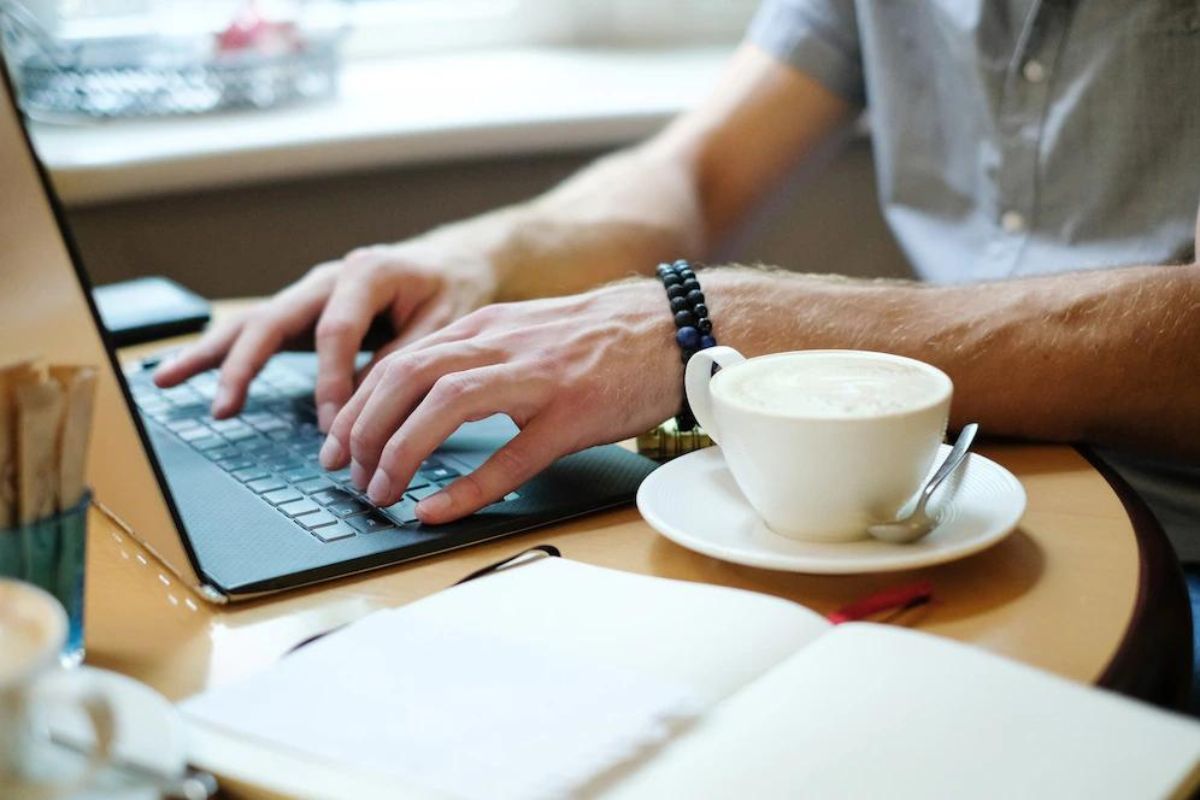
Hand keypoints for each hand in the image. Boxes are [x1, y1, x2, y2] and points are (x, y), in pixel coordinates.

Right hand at [152, 239, 497, 428]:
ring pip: (254, 322)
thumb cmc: (452, 292)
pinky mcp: (303, 311)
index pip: (335, 332)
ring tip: (166, 379)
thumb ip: (403, 361)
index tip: (333, 428)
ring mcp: (311, 292)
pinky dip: (221, 352)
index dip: (331, 382)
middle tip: (223, 406)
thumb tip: (362, 410)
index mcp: (367, 272)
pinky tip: (180, 370)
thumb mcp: (443, 325)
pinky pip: (258, 331)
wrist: (453, 262)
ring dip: (212, 353)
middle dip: (245, 365)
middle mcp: (329, 277)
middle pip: (275, 319)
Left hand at [318, 280, 681, 523]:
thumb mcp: (523, 335)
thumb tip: (423, 401)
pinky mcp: (570, 417)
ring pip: (444, 406)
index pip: (399, 360)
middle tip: (349, 475)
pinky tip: (437, 510)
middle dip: (363, 430)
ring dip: (399, 452)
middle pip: (406, 377)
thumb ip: (475, 360)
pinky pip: (509, 457)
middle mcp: (501, 346)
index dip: (357, 406)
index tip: (338, 445)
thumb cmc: (598, 342)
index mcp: (485, 328)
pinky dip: (465, 487)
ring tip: (381, 492)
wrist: (668, 328)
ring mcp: (536, 380)